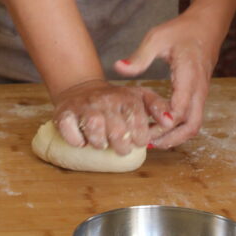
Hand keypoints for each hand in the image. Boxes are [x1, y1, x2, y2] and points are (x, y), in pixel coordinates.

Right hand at [52, 78, 170, 155]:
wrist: (82, 88)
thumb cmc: (116, 100)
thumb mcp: (140, 97)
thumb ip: (158, 106)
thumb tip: (171, 121)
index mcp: (126, 97)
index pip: (138, 123)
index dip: (139, 138)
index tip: (137, 140)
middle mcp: (105, 100)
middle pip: (117, 132)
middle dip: (121, 147)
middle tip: (120, 147)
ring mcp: (84, 105)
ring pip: (94, 129)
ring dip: (99, 143)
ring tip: (102, 143)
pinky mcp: (64, 112)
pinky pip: (69, 130)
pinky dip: (76, 140)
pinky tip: (82, 140)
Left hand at [114, 9, 219, 148]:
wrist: (206, 26)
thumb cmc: (180, 31)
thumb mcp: (156, 38)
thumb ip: (139, 57)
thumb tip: (118, 67)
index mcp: (189, 75)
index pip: (181, 108)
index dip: (165, 123)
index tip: (145, 130)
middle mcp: (199, 89)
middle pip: (192, 125)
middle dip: (171, 139)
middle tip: (147, 143)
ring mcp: (201, 94)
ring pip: (194, 125)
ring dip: (175, 137)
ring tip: (151, 141)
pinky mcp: (199, 95)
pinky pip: (192, 118)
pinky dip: (178, 128)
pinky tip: (159, 128)